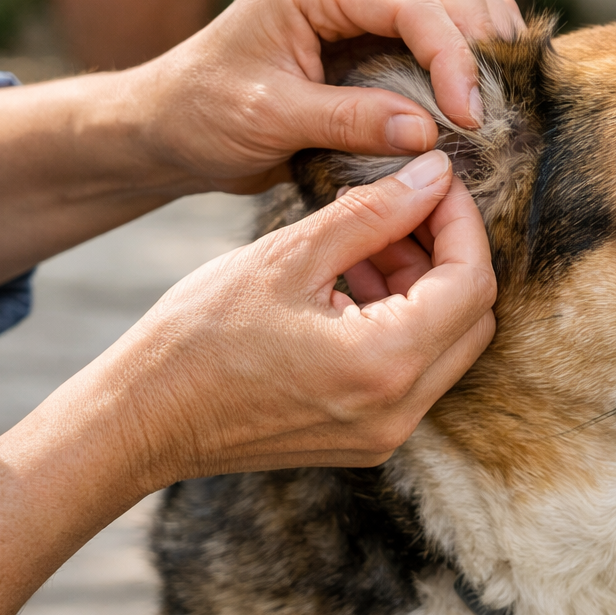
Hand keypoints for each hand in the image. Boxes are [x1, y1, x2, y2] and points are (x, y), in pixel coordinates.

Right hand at [0, 149, 495, 614]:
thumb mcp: (288, 257)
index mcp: (385, 364)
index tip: (435, 179)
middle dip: (448, 252)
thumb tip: (433, 175)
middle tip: (405, 206)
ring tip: (366, 241)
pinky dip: (401, 321)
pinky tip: (352, 283)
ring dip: (424, 286)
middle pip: (472, 316)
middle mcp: (400, 410)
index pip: (471, 280)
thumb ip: (372, 214)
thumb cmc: (198, 335)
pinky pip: (414, 372)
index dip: (461, 220)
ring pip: (447, 344)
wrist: (143, 420)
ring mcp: (386, 433)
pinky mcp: (367, 439)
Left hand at [126, 0, 527, 194]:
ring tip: (488, 93)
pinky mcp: (371, 31)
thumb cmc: (205, 116)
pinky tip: (471, 92)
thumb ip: (350, 121)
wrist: (170, 128)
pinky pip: (438, 19)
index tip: (467, 114)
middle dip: (476, 27)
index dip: (451, 53)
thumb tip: (430, 132)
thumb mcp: (272, 121)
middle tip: (489, 96)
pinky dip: (465, 49)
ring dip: (478, 33)